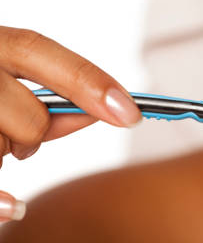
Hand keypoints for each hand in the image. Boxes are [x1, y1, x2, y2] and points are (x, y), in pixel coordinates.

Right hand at [0, 26, 140, 221]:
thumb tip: (93, 115)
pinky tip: (13, 207)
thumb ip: (45, 98)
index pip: (39, 53)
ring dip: (2, 154)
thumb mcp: (4, 85)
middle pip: (28, 115)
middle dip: (32, 135)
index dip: (89, 82)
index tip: (132, 114)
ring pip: (0, 146)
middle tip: (18, 139)